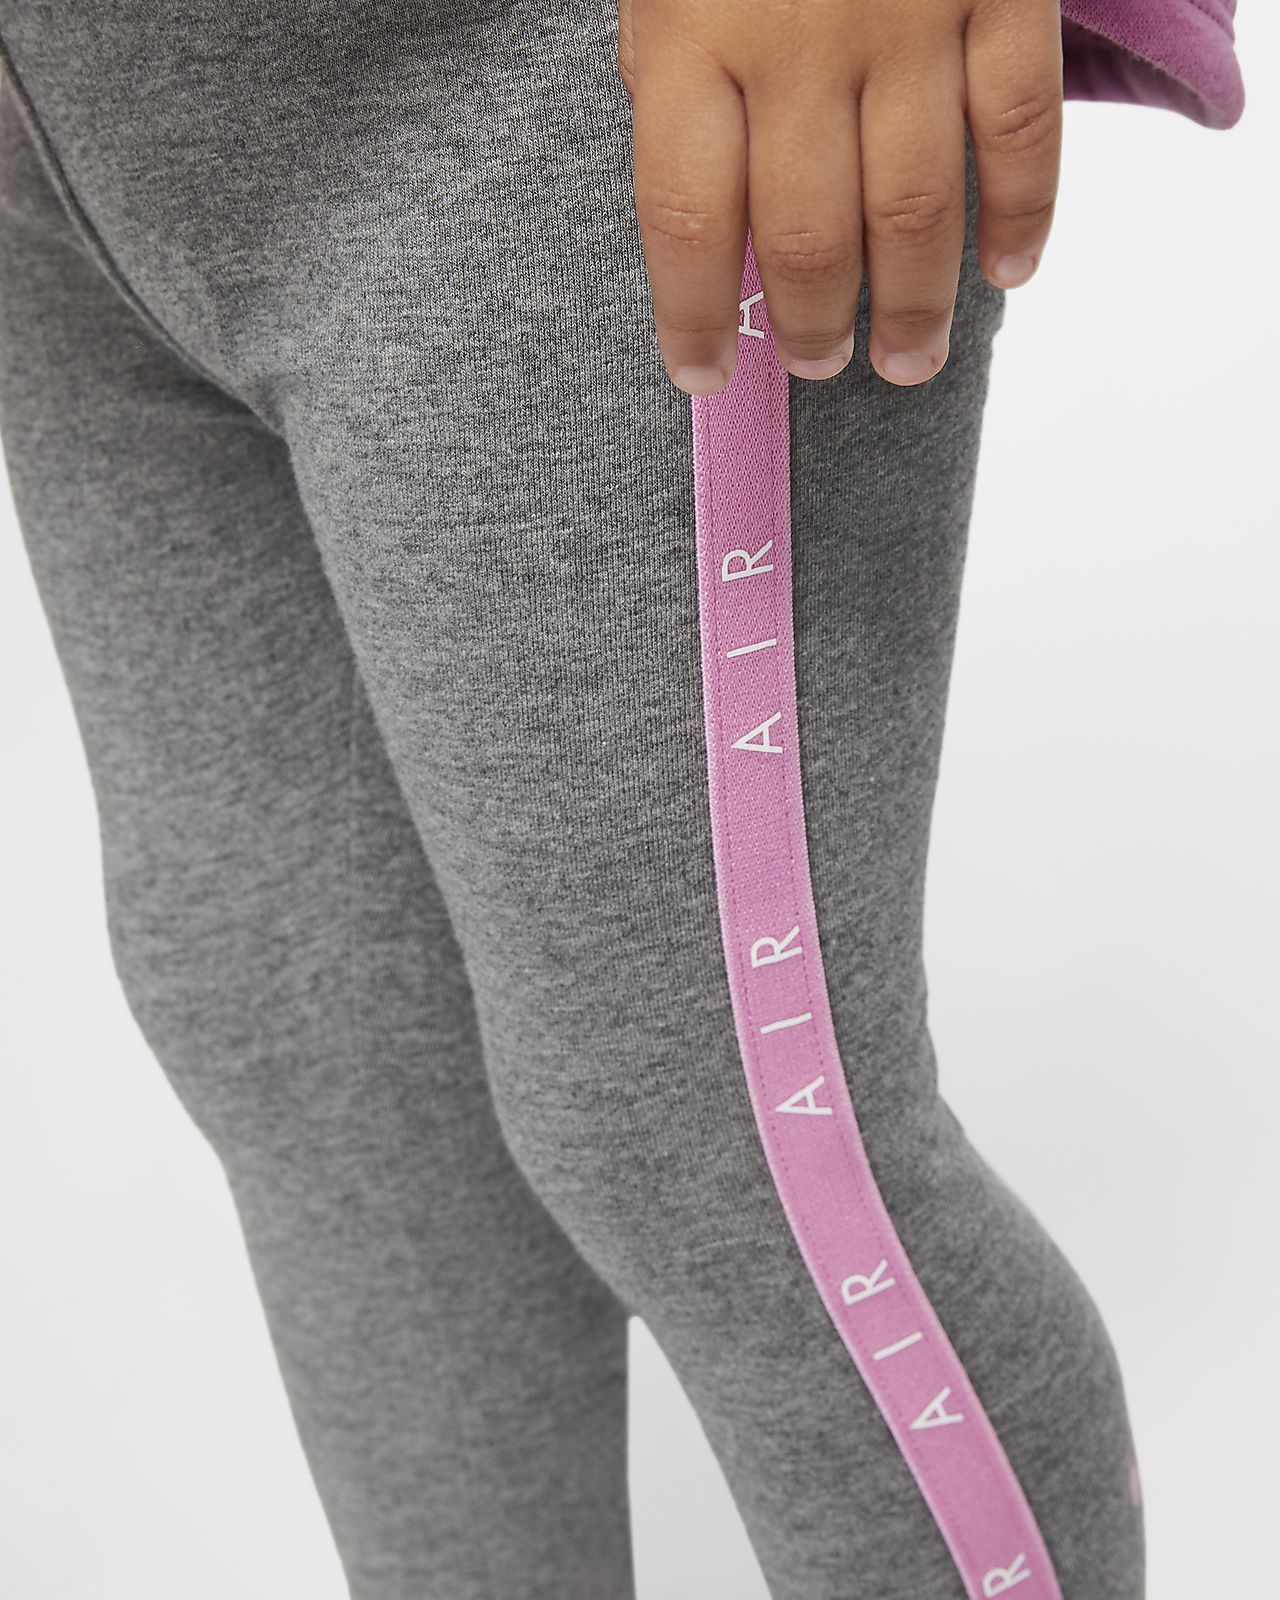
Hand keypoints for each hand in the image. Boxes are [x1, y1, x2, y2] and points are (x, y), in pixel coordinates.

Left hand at [617, 0, 1062, 393]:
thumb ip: (679, 81)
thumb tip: (708, 219)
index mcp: (691, 37)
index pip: (687, 227)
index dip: (694, 322)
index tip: (701, 374)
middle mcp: (796, 45)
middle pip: (807, 239)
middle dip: (812, 327)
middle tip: (816, 367)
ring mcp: (907, 18)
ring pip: (915, 209)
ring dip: (915, 305)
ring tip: (907, 362)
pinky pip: (1021, 126)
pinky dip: (1025, 211)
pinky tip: (1008, 272)